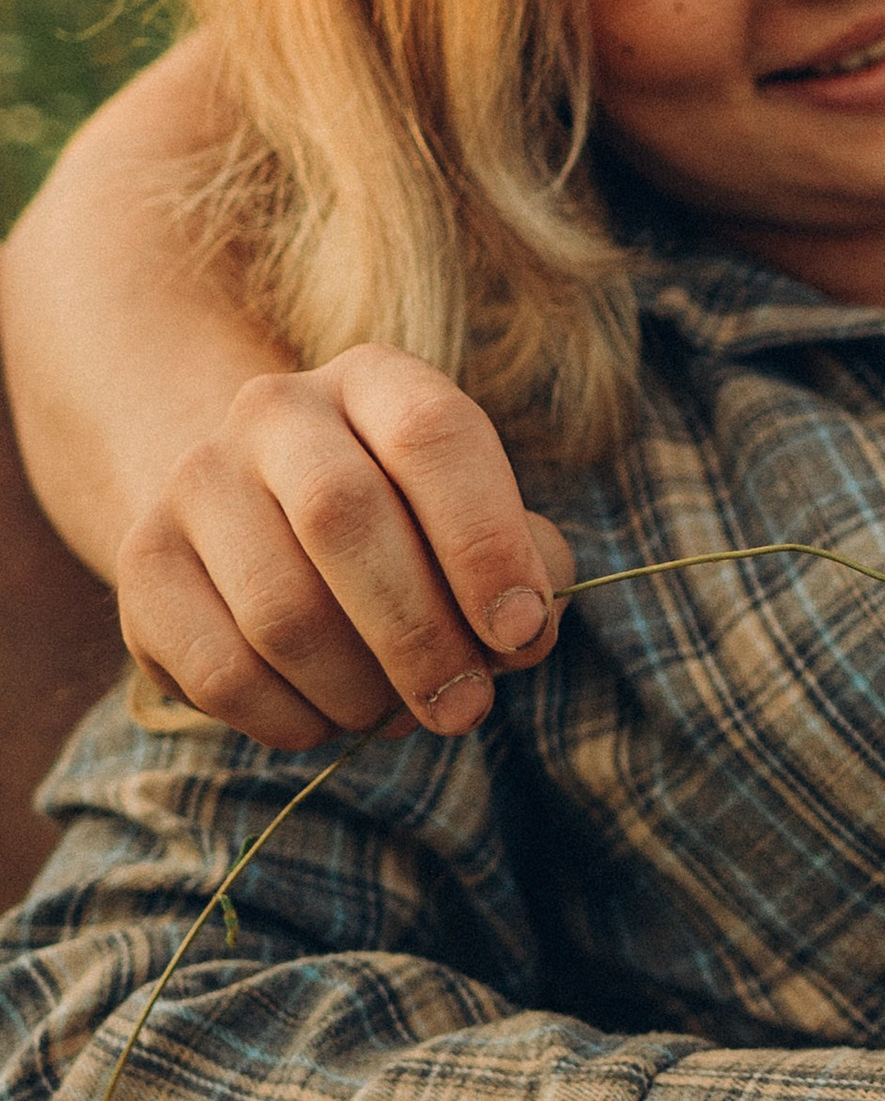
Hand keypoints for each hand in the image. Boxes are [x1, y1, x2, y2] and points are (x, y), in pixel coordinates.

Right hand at [117, 346, 572, 752]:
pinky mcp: (145, 566)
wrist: (257, 517)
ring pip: (280, 611)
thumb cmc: (404, 530)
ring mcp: (195, 483)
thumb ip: (523, 566)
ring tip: (392, 711)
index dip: (484, 541)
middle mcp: (273, 411)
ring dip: (359, 691)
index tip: (519, 631)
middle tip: (465, 709)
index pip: (432, 434)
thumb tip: (520, 633)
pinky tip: (324, 718)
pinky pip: (222, 671)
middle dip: (420, 635)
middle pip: (343, 518)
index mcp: (373, 380)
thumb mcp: (474, 523)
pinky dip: (292, 720)